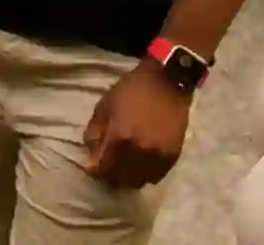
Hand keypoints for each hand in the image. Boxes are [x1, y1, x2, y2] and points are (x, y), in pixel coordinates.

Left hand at [82, 62, 190, 188]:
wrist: (167, 82)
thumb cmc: (131, 90)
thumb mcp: (104, 106)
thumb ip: (94, 133)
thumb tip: (91, 156)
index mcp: (119, 138)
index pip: (102, 169)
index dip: (94, 171)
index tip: (92, 167)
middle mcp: (139, 152)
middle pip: (119, 179)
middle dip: (110, 176)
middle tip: (106, 168)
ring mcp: (157, 156)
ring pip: (138, 181)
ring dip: (127, 178)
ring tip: (123, 169)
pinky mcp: (172, 156)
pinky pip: (155, 176)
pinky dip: (145, 175)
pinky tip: (140, 166)